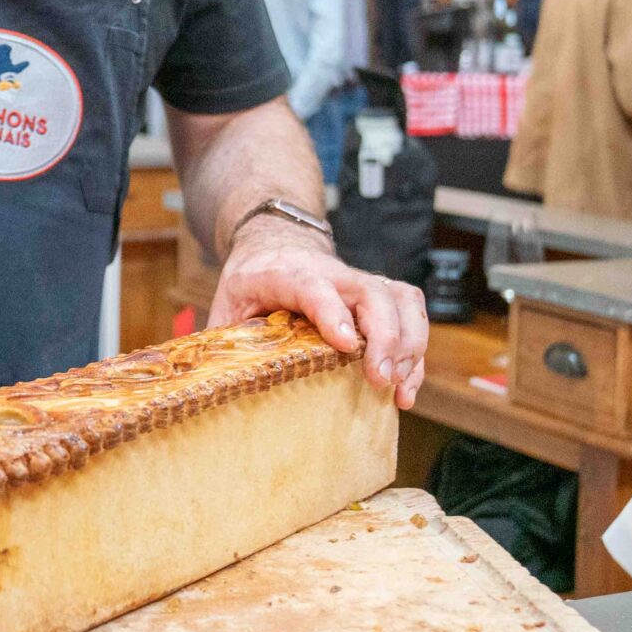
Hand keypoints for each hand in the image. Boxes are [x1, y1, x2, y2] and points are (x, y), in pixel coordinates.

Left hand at [209, 217, 427, 408]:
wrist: (274, 242)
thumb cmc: (250, 279)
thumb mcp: (226, 303)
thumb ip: (226, 338)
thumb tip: (215, 383)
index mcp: (286, 273)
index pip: (313, 286)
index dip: (332, 313)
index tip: (346, 345)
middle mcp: (331, 273)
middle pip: (371, 292)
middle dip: (385, 336)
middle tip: (381, 379)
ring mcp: (359, 283)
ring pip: (401, 298)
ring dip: (409, 344)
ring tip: (400, 389)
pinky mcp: (379, 295)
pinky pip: (410, 312)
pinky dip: (416, 348)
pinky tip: (407, 383)